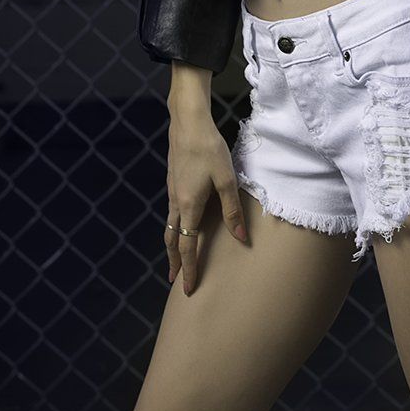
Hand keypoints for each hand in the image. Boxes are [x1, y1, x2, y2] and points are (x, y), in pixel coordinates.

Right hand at [165, 109, 248, 295]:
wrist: (188, 122)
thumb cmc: (209, 149)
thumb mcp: (226, 179)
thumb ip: (232, 210)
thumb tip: (240, 238)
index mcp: (188, 206)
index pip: (186, 246)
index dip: (188, 268)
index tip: (187, 288)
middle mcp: (176, 202)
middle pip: (171, 239)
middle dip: (174, 261)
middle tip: (174, 280)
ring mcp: (172, 190)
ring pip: (169, 225)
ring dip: (172, 244)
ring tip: (175, 257)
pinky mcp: (173, 180)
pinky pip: (171, 211)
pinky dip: (173, 226)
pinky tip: (181, 222)